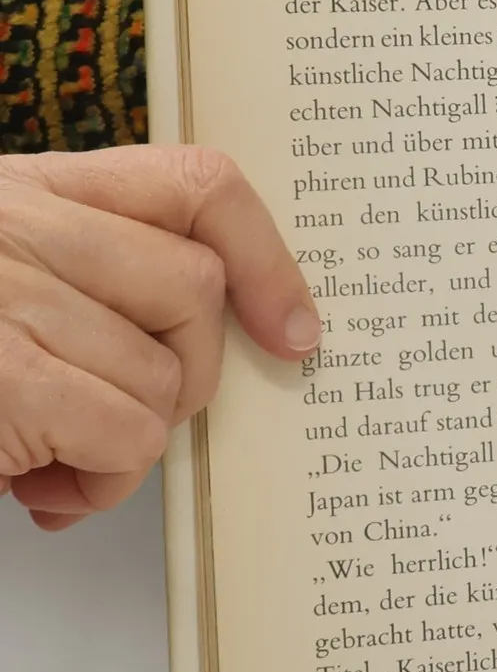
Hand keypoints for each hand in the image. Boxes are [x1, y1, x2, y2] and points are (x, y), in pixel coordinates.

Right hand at [0, 148, 318, 530]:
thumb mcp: (3, 286)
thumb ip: (94, 290)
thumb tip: (220, 355)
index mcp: (29, 192)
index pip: (194, 184)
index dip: (265, 257)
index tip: (293, 330)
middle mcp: (18, 227)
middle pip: (195, 290)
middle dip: (183, 375)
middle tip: (115, 414)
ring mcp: (8, 296)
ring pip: (165, 377)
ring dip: (127, 442)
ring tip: (53, 458)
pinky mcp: (8, 377)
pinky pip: (129, 436)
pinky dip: (102, 482)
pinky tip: (39, 487)